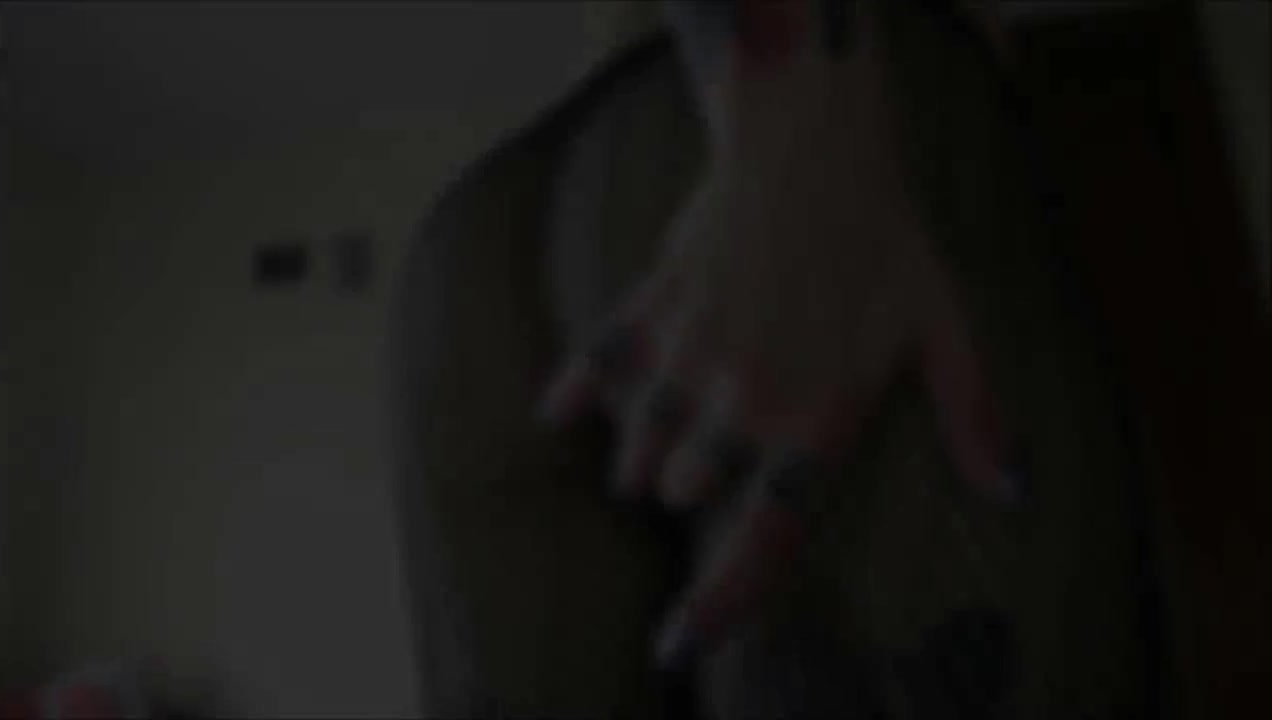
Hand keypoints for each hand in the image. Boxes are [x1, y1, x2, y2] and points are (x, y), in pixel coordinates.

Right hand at [539, 14, 1018, 670]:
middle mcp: (744, 400)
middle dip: (690, 486)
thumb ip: (973, 414)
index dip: (721, 602)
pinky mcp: (651, 311)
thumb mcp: (944, 325)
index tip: (680, 644)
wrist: (810, 146)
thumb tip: (1014, 493)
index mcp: (817, 417)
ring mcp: (688, 355)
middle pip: (683, 491)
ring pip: (637, 445)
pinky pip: (596, 367)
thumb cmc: (885, 239)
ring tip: (660, 440)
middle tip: (710, 457)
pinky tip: (559, 411)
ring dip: (642, 457)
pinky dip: (575, 394)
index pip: (761, 536)